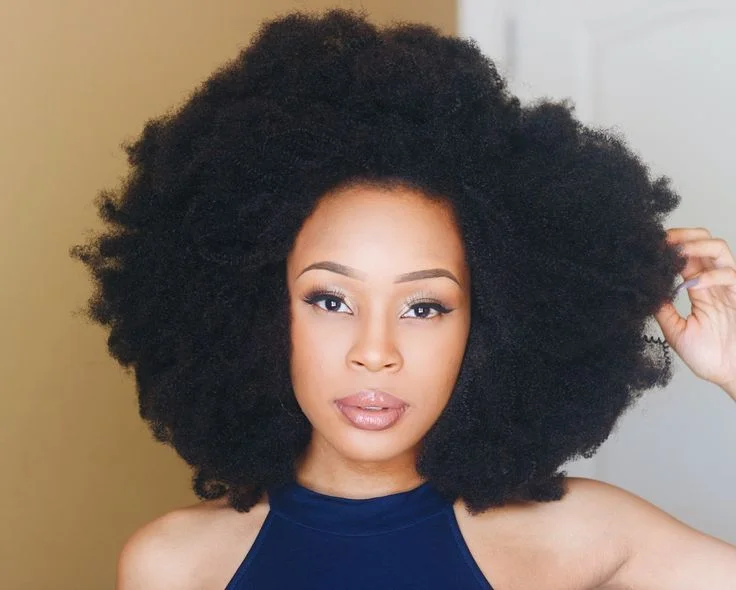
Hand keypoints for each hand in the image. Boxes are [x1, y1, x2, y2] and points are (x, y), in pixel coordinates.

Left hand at [653, 228, 735, 396]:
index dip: (670, 247)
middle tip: (664, 240)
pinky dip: (711, 274)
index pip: (685, 257)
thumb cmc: (709, 357)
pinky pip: (730, 275)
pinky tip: (694, 283)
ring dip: (697, 245)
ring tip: (678, 252)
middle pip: (705, 243)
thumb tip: (645, 293)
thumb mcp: (676, 331)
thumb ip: (663, 310)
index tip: (651, 245)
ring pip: (719, 250)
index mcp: (699, 288)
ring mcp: (729, 287)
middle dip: (684, 235)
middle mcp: (714, 283)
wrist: (731, 374)